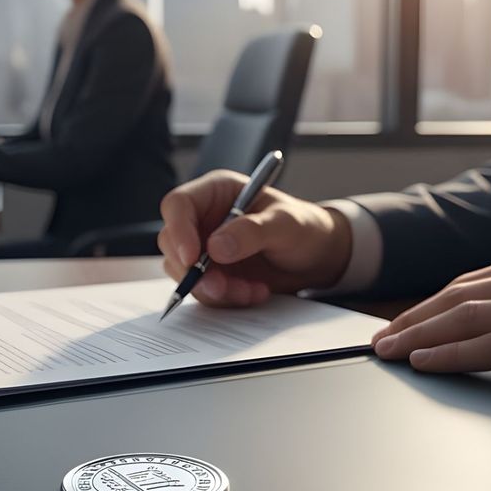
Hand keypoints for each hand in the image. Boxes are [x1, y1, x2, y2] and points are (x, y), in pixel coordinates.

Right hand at [158, 170, 353, 306]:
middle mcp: (205, 219)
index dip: (179, 230)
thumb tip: (216, 247)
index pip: (179, 205)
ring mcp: (206, 248)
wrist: (317, 257)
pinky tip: (254, 292)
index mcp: (217, 192)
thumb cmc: (304, 227)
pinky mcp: (213, 274)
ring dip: (215, 289)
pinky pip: (204, 291)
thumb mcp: (286, 224)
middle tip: (221, 287)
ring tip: (251, 289)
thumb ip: (252, 231)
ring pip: (185, 272)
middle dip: (194, 271)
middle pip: (173, 243)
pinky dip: (227, 298)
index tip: (192, 258)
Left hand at [372, 245, 490, 407]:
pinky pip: (490, 346)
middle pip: (458, 296)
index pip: (469, 283)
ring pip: (466, 317)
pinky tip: (425, 362)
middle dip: (412, 320)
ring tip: (389, 353)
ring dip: (419, 337)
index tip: (399, 325)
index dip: (427, 306)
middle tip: (379, 341)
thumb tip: (483, 326)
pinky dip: (450, 354)